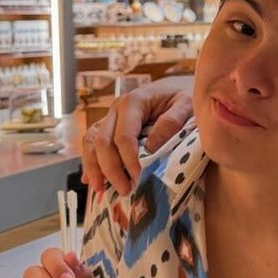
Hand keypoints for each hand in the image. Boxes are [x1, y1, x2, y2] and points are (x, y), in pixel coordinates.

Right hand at [81, 76, 194, 193]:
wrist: (177, 87)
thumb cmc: (184, 97)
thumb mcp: (186, 104)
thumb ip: (171, 122)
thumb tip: (151, 147)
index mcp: (133, 102)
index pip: (123, 136)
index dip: (128, 160)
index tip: (138, 179)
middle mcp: (116, 109)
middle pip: (102, 142)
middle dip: (111, 169)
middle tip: (125, 190)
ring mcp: (110, 119)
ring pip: (91, 143)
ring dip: (94, 167)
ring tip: (100, 189)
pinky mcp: (110, 128)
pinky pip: (93, 145)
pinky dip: (91, 163)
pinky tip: (92, 181)